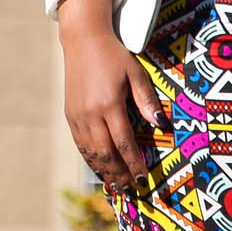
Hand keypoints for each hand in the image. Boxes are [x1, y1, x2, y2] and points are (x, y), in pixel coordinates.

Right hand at [56, 0, 165, 194]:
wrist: (83, 40)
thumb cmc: (114, 55)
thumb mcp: (136, 73)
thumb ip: (147, 100)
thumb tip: (161, 125)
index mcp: (109, 104)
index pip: (124, 143)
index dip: (134, 164)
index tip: (143, 180)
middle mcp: (91, 113)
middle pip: (106, 154)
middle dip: (119, 174)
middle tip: (131, 190)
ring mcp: (77, 115)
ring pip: (90, 152)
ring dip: (104, 172)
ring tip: (117, 186)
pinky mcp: (70, 115)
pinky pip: (80, 144)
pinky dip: (90, 160)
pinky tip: (99, 169)